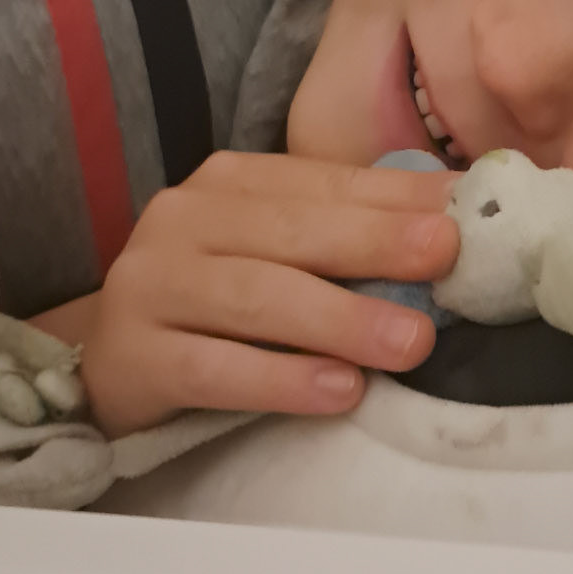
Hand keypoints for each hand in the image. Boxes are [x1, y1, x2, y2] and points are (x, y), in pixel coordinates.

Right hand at [74, 153, 458, 436]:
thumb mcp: (278, 254)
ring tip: (411, 343)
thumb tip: (457, 220)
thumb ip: (351, 234)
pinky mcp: (134, 356)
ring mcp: (150, 285)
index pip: (322, 183)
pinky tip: (338, 391)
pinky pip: (214, 369)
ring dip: (341, 319)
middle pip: (290, 231)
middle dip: (375, 244)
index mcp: (229, 182)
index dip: (395, 197)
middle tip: (448, 259)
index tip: (464, 213)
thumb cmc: (218, 304)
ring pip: (256, 297)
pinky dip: (281, 380)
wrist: (108, 362)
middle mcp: (183, 219)